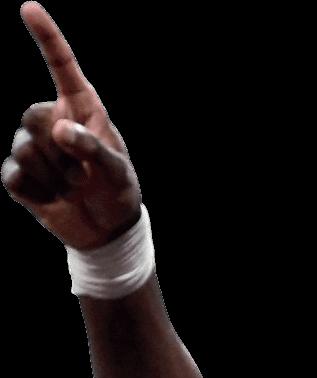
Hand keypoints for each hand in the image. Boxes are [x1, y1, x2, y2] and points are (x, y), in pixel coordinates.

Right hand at [2, 2, 141, 248]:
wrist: (106, 231)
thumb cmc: (118, 192)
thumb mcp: (117, 172)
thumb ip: (93, 148)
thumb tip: (60, 129)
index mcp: (81, 109)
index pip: (62, 67)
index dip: (47, 37)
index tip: (30, 7)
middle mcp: (53, 119)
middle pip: (31, 119)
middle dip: (60, 155)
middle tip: (85, 176)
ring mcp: (33, 145)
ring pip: (23, 150)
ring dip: (53, 178)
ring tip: (73, 188)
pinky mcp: (19, 174)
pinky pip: (14, 177)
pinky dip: (38, 194)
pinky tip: (54, 200)